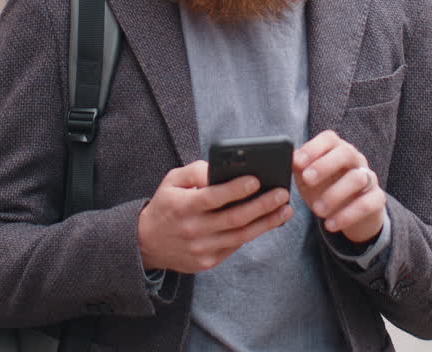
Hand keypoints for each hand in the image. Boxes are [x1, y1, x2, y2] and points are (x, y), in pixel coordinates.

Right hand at [137, 160, 292, 273]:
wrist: (146, 243)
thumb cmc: (166, 205)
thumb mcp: (172, 181)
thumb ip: (195, 171)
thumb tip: (221, 168)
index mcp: (183, 206)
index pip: (213, 197)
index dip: (237, 189)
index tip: (257, 179)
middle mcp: (192, 230)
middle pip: (234, 218)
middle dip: (262, 205)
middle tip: (283, 193)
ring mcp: (201, 249)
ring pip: (241, 236)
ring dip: (267, 223)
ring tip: (285, 210)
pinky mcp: (207, 262)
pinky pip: (235, 246)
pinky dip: (253, 233)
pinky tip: (268, 222)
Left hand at [293, 131, 385, 243]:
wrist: (348, 213)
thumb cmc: (323, 189)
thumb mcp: (307, 180)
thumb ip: (298, 169)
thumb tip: (288, 160)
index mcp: (337, 149)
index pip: (329, 139)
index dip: (313, 148)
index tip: (297, 162)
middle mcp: (356, 160)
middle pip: (346, 153)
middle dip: (325, 165)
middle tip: (307, 179)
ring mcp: (369, 178)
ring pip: (358, 179)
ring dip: (335, 194)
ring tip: (317, 210)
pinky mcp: (377, 199)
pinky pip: (367, 204)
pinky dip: (347, 215)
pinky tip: (330, 224)